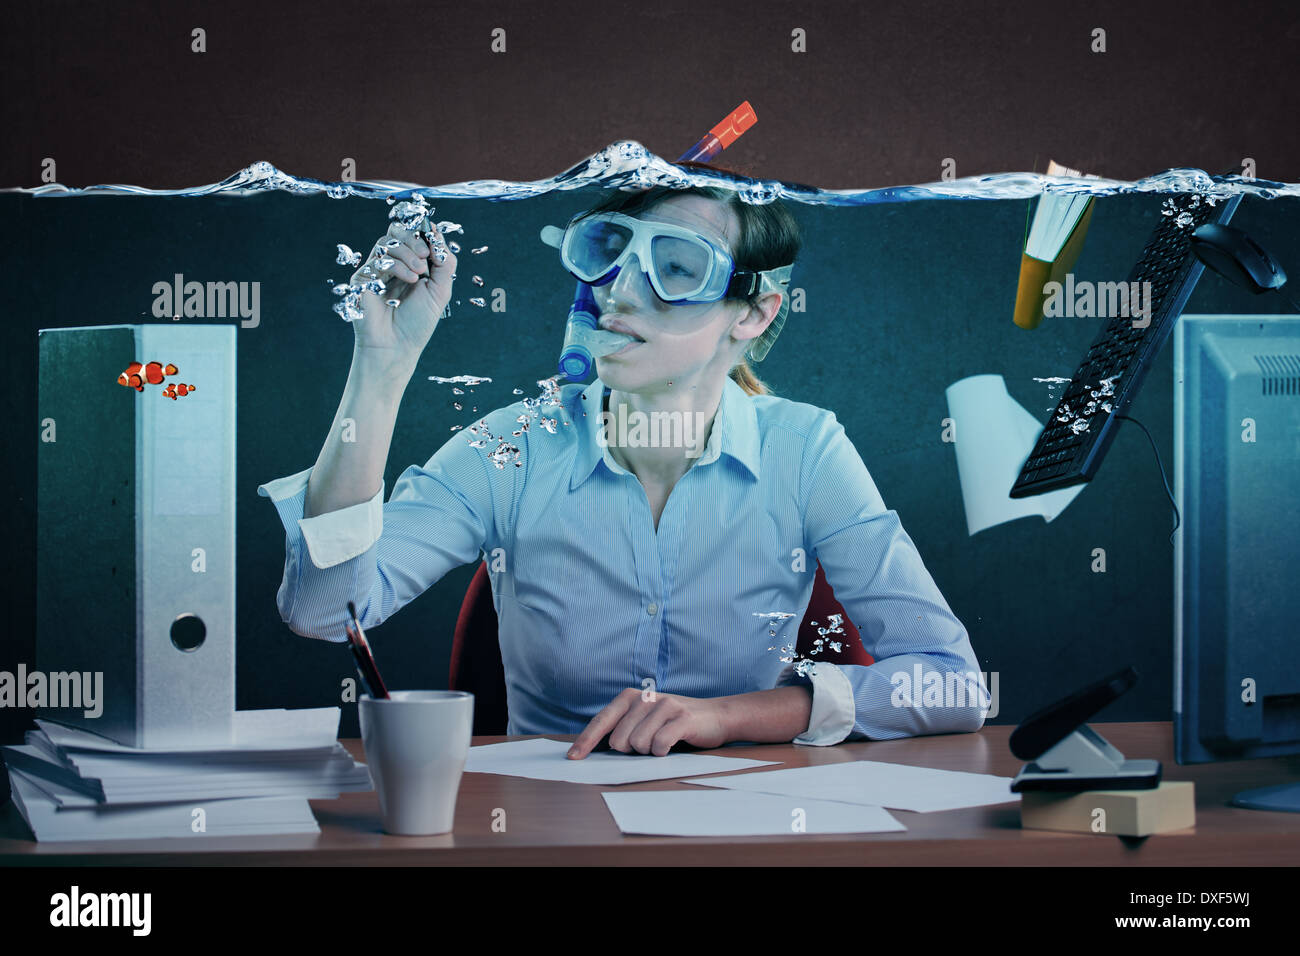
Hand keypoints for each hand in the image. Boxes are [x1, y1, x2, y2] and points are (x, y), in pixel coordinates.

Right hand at [350, 221, 457, 362]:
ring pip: (387, 242)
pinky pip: (377, 260)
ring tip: (419, 273)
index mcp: (409, 265)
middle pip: (396, 232)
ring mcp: (375, 271)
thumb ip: (444, 262)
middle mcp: (391, 265)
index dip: (422, 234)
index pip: (412, 235)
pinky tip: (410, 280)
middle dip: (413, 239)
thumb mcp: (440, 290)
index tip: (434, 244)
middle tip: (425, 256)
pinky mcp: (362, 279)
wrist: (397, 347)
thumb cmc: (418, 322)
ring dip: (407, 253)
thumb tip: (437, 232)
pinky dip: (397, 265)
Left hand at [566, 688, 730, 758]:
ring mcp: (664, 705)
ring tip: (663, 742)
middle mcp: (644, 698)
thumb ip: (622, 728)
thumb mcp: (644, 720)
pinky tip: (670, 746)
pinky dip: (662, 752)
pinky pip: (660, 744)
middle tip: (649, 744)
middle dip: (631, 751)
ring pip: (639, 744)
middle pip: (619, 740)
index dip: (586, 741)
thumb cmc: (673, 723)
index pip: (601, 721)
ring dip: (649, 752)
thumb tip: (593, 749)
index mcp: (630, 697)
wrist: (716, 716)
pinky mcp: (682, 717)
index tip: (573, 758)